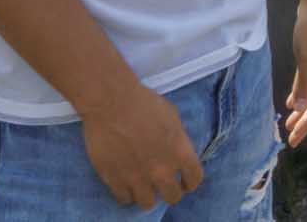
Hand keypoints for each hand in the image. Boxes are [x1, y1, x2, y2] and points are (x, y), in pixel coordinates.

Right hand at [80, 81, 203, 207]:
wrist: (112, 103)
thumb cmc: (144, 103)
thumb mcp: (172, 117)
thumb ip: (177, 140)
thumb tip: (175, 152)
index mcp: (180, 152)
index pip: (194, 179)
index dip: (190, 181)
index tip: (185, 182)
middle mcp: (161, 170)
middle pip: (172, 196)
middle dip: (170, 191)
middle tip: (163, 185)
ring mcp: (137, 178)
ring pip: (148, 203)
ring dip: (148, 194)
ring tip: (144, 185)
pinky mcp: (114, 180)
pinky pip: (125, 199)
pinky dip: (127, 193)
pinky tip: (126, 183)